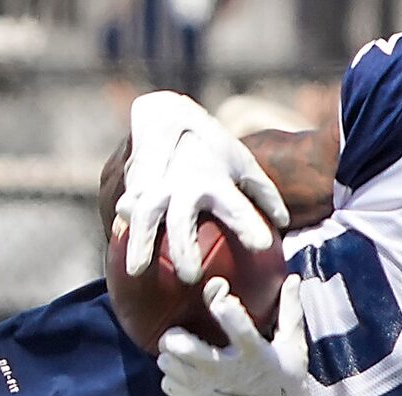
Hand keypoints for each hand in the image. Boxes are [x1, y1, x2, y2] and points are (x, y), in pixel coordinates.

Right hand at [116, 90, 285, 282]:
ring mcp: (154, 181)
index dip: (248, 225)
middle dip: (184, 246)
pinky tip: (118, 254)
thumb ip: (263, 193)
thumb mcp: (244, 164)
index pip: (235, 207)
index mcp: (216, 179)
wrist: (168, 113)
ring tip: (136, 271)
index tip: (262, 245)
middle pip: (182, 219)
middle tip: (192, 277)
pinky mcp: (131, 182)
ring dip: (140, 243)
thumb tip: (284, 223)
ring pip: (145, 215)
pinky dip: (121, 230)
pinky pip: (124, 208)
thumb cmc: (213, 147)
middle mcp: (183, 181)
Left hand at [151, 278, 314, 395]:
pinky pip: (169, 384)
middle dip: (176, 335)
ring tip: (183, 356)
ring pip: (169, 363)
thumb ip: (291, 312)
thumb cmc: (287, 386)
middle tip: (181, 335)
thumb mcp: (294, 350)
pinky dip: (173, 378)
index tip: (220, 299)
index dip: (224, 307)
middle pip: (182, 345)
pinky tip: (187, 377)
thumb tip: (293, 278)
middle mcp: (227, 371)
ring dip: (172, 356)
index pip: (237, 324)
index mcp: (255, 354)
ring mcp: (208, 391)